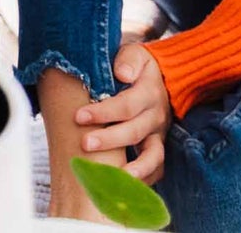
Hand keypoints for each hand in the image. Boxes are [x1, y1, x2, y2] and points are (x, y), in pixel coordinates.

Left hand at [75, 44, 172, 183]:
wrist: (162, 76)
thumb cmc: (137, 64)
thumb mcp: (135, 53)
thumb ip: (128, 59)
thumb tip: (122, 73)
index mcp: (148, 92)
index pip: (125, 105)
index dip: (102, 112)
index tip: (79, 116)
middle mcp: (156, 116)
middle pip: (133, 132)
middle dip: (108, 140)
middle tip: (84, 144)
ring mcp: (158, 134)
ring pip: (151, 157)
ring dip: (132, 169)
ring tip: (111, 178)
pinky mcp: (157, 146)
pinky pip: (157, 168)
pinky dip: (144, 180)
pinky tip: (124, 187)